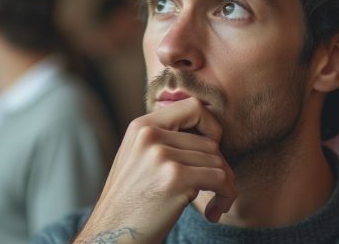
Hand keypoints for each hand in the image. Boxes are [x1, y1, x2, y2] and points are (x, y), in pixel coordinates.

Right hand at [74, 98, 236, 242]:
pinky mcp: (175, 178)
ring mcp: (161, 155)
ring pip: (219, 161)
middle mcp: (149, 135)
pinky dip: (226, 197)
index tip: (212, 152)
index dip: (211, 126)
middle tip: (214, 190)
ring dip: (225, 186)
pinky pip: (221, 179)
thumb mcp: (138, 159)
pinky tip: (214, 212)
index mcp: (141, 126)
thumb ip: (164, 140)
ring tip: (214, 203)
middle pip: (210, 140)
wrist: (111, 235)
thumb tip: (212, 133)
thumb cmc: (131, 203)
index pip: (193, 107)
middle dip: (220, 166)